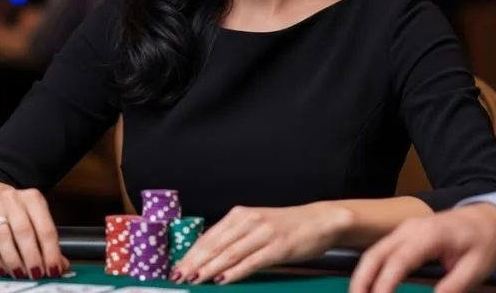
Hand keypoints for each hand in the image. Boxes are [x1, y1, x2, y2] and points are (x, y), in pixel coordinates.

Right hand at [0, 182, 68, 279]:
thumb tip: (62, 265)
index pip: (45, 228)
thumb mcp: (35, 217)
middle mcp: (13, 200)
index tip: (53, 270)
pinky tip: (2, 270)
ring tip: (20, 274)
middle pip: (24, 232)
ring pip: (3, 238)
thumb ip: (47, 241)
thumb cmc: (16, 210)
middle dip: (32, 257)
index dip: (50, 252)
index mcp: (33, 198)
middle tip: (36, 274)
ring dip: (13, 260)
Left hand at [172, 203, 352, 284]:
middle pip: (215, 244)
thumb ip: (234, 237)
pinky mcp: (277, 246)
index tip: (176, 267)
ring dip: (210, 268)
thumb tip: (209, 256)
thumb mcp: (255, 226)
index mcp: (240, 215)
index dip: (191, 253)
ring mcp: (263, 233)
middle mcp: (248, 220)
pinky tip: (223, 279)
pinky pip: (252, 260)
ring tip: (195, 279)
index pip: (209, 236)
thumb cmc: (285, 226)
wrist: (318, 220)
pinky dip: (235, 271)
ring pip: (229, 252)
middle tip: (179, 276)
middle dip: (195, 262)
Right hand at [349, 203, 495, 292]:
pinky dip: (370, 269)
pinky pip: (380, 251)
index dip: (384, 283)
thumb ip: (453, 287)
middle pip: (376, 253)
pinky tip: (368, 286)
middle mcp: (409, 229)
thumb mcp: (477, 269)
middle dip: (362, 279)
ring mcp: (403, 230)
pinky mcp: (402, 234)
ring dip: (362, 275)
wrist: (486, 217)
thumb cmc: (482, 242)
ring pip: (373, 252)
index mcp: (428, 236)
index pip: (398, 261)